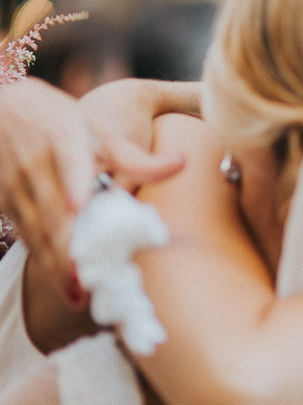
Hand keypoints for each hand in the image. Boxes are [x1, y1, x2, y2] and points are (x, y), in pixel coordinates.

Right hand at [0, 78, 184, 304]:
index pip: (70, 161)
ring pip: (37, 232)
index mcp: (64, 136)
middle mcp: (36, 163)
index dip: (75, 183)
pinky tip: (66, 288)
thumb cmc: (62, 119)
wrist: (1, 109)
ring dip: (56, 266)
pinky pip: (27, 237)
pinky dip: (45, 264)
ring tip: (81, 296)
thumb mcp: (98, 129)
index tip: (78, 205)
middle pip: (54, 212)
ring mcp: (15, 186)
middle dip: (70, 249)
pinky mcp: (4, 204)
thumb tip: (182, 164)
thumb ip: (137, 155)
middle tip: (93, 282)